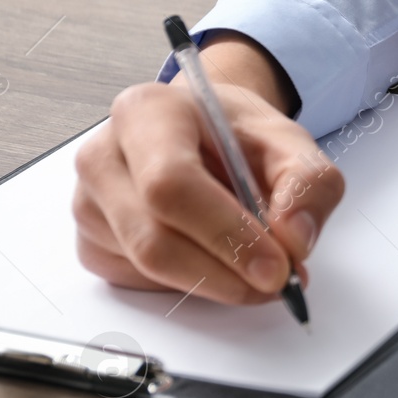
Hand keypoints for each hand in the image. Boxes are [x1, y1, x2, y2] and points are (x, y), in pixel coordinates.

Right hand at [73, 35, 344, 302]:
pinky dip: (188, 284)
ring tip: (255, 265)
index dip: (226, 234)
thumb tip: (295, 240)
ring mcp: (89, 202)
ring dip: (213, 282)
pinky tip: (213, 258)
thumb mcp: (290, 143)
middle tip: (276, 281)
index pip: (172, 184)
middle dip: (223, 272)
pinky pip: (139, 283)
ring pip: (147, 268)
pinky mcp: (92, 242)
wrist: (206, 135)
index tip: (276, 265)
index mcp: (147, 113)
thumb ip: (308, 184)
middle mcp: (104, 156)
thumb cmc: (237, 136)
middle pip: (153, 238)